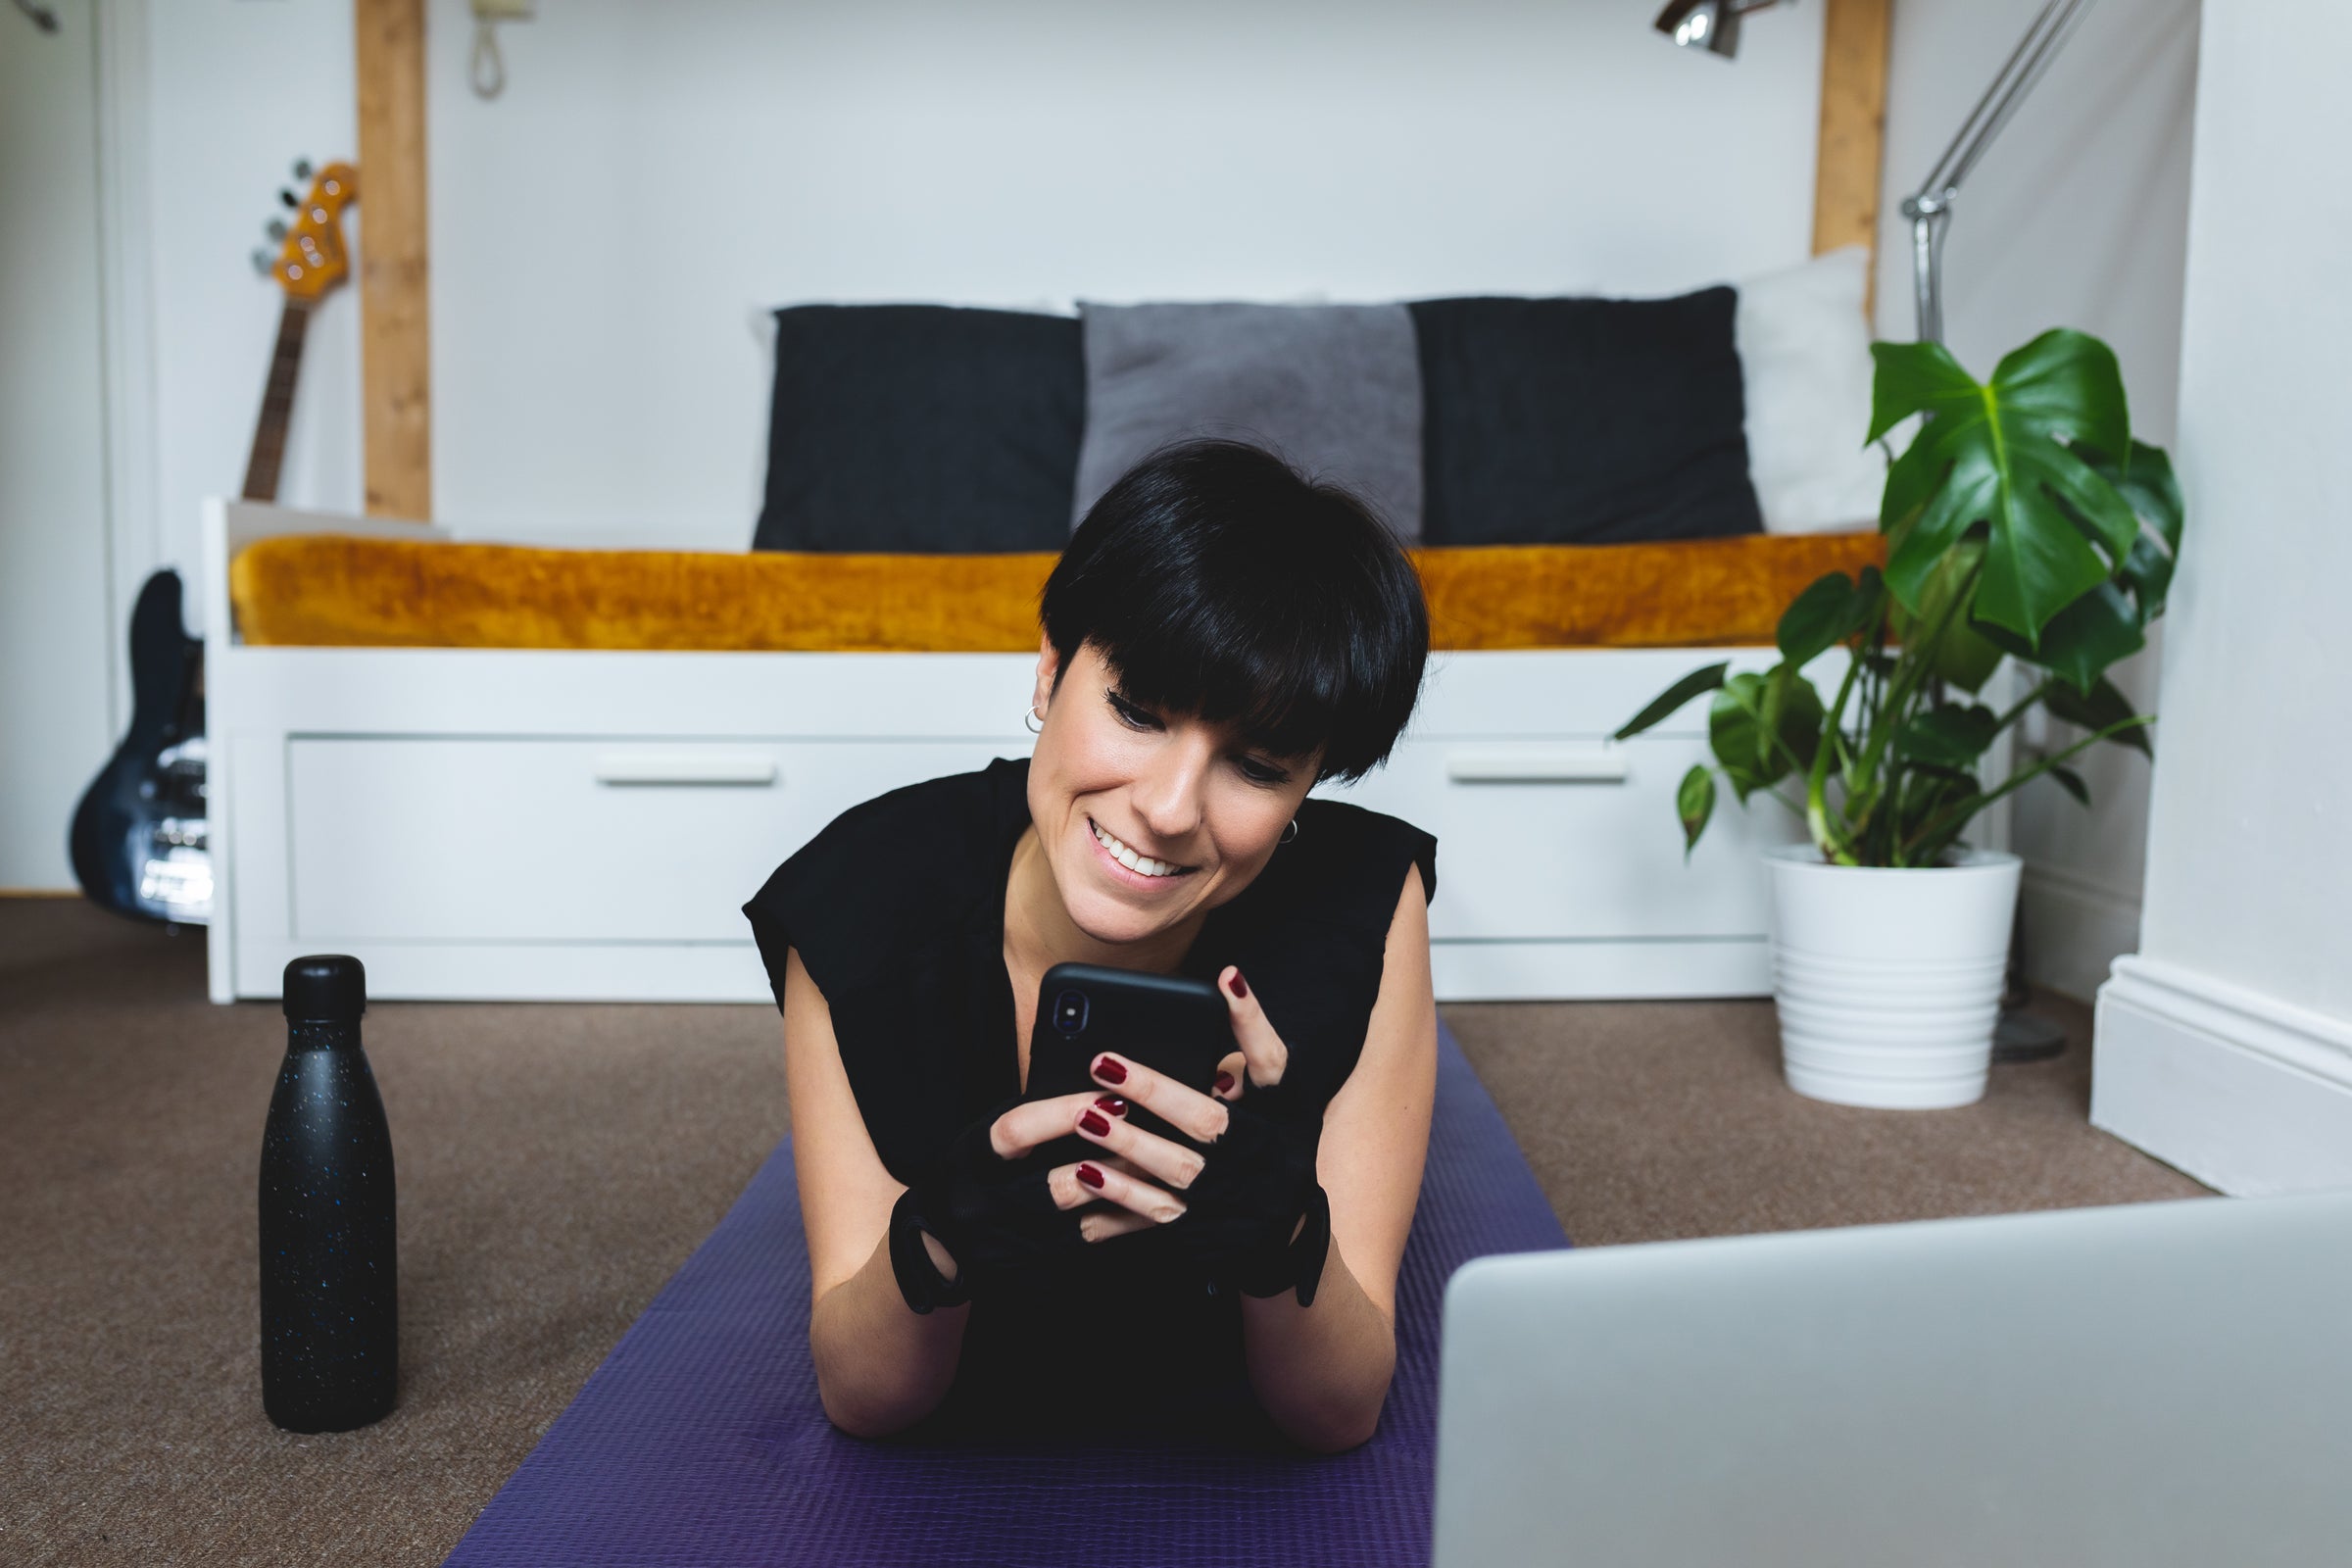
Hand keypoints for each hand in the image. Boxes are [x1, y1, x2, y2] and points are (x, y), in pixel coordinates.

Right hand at [889, 1090, 1190, 1311]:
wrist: (939, 1247)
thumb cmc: (971, 1177)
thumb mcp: (985, 1142)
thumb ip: (1032, 1123)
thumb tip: (1094, 1095)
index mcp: (971, 1163)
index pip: (1016, 1132)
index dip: (1064, 1113)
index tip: (1108, 1096)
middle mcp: (986, 1208)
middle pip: (1058, 1185)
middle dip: (1112, 1159)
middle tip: (1157, 1136)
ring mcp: (1011, 1247)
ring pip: (1082, 1222)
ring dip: (1127, 1194)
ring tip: (1166, 1167)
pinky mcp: (1034, 1272)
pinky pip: (1090, 1247)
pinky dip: (1123, 1223)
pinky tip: (1156, 1206)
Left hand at [1073, 966, 1331, 1304]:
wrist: (1283, 1234)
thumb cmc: (1277, 1147)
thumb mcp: (1284, 1102)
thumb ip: (1256, 1052)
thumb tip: (1225, 985)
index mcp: (1278, 1118)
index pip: (1270, 1063)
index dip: (1251, 1021)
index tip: (1224, 978)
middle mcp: (1255, 1160)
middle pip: (1208, 1123)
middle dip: (1156, 1092)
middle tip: (1103, 1061)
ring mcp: (1224, 1202)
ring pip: (1175, 1175)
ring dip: (1128, 1147)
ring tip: (1084, 1118)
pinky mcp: (1196, 1233)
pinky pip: (1153, 1220)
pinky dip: (1119, 1202)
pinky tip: (1084, 1178)